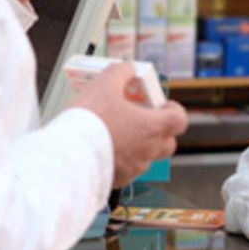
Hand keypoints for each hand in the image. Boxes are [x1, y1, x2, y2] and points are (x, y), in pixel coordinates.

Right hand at [69, 63, 187, 187]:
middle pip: (167, 143)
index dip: (174, 111)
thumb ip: (121, 72)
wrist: (68, 155)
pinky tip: (103, 148)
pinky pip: (125, 169)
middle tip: (141, 119)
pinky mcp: (117, 180)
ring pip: (145, 157)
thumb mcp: (105, 84)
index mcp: (152, 128)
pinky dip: (119, 159)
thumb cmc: (89, 122)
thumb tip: (127, 69)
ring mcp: (133, 169)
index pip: (179, 121)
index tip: (163, 105)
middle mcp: (147, 151)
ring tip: (116, 132)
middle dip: (158, 131)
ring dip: (137, 146)